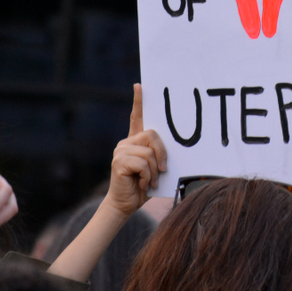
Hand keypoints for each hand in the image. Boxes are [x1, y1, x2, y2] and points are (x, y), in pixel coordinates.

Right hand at [102, 84, 167, 217]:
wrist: (125, 205)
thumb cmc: (143, 187)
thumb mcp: (154, 168)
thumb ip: (158, 154)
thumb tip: (173, 148)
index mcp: (134, 142)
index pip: (136, 117)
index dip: (138, 101)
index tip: (139, 85)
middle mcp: (126, 143)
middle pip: (152, 134)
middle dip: (162, 153)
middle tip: (162, 170)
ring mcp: (120, 151)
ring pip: (149, 152)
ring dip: (154, 171)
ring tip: (148, 181)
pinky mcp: (119, 161)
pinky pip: (143, 163)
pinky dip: (147, 176)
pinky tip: (141, 184)